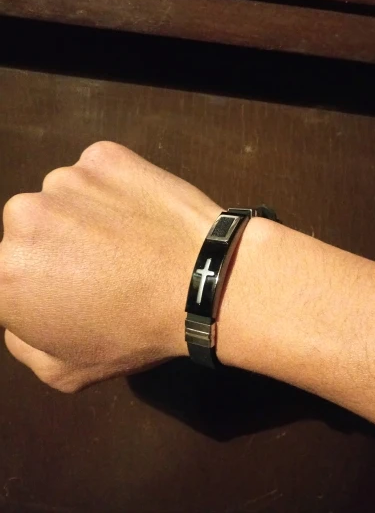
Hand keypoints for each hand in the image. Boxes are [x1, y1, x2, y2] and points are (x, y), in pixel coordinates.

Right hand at [0, 142, 222, 391]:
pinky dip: (112, 190)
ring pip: (63, 199)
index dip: (38, 285)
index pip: (8, 276)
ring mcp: (64, 179)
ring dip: (83, 217)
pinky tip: (141, 215)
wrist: (204, 281)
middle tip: (102, 266)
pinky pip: (97, 175)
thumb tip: (20, 310)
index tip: (67, 287)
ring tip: (128, 241)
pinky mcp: (103, 155)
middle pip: (29, 232)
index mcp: (4, 274)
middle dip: (55, 248)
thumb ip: (22, 342)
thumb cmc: (137, 332)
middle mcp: (21, 217)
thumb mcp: (66, 370)